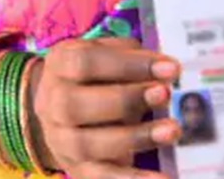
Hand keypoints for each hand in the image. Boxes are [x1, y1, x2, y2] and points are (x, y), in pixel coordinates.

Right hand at [30, 38, 181, 176]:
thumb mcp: (109, 56)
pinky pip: (101, 178)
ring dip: (134, 137)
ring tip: (172, 130)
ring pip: (86, 144)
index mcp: (58, 65)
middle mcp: (51, 103)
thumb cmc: (97, 78)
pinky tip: (162, 178)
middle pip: (74, 104)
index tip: (171, 67)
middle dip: (124, 99)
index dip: (128, 65)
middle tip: (165, 93)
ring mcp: (61, 140)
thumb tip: (165, 70)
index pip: (84, 62)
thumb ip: (134, 59)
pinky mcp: (77, 169)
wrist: (68, 113)